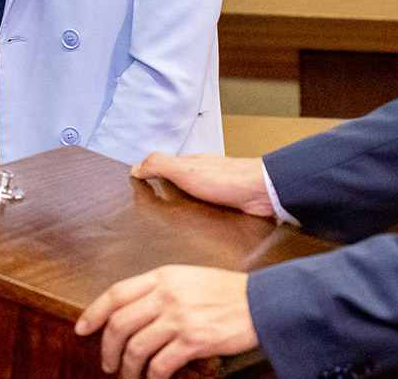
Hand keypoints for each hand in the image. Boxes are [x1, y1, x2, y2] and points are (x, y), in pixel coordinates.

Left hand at [74, 265, 257, 378]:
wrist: (263, 302)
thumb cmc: (228, 292)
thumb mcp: (189, 279)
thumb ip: (160, 290)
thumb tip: (131, 313)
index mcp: (162, 276)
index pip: (116, 293)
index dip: (93, 313)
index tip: (82, 329)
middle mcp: (166, 294)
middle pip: (119, 324)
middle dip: (107, 348)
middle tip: (108, 363)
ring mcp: (179, 317)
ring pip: (136, 348)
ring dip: (128, 368)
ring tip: (130, 377)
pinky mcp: (193, 340)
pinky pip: (160, 364)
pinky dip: (152, 377)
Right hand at [133, 153, 276, 218]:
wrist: (262, 194)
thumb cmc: (228, 179)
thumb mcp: (184, 170)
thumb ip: (160, 165)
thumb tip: (135, 167)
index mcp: (190, 166)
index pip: (164, 168)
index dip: (149, 177)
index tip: (136, 188)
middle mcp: (203, 178)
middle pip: (178, 186)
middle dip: (165, 198)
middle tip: (149, 214)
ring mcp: (216, 195)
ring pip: (193, 202)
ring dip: (183, 212)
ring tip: (168, 229)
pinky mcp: (228, 212)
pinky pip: (208, 216)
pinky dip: (199, 221)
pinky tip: (195, 232)